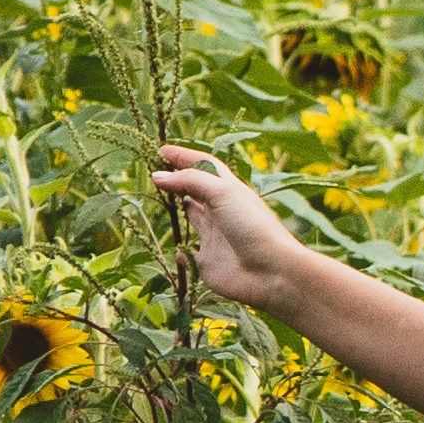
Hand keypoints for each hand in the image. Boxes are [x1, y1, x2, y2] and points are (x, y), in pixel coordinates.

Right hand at [144, 142, 312, 312]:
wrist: (271, 272)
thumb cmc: (252, 226)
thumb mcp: (222, 192)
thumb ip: (190, 181)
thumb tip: (157, 176)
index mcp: (229, 189)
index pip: (203, 166)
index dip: (183, 156)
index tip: (159, 150)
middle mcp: (221, 211)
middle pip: (196, 189)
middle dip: (177, 179)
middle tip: (152, 170)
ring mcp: (215, 237)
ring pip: (193, 217)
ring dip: (178, 208)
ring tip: (159, 196)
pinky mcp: (208, 262)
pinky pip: (189, 255)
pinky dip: (181, 251)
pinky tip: (176, 249)